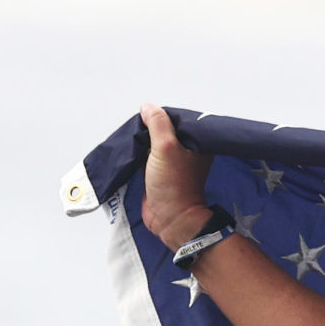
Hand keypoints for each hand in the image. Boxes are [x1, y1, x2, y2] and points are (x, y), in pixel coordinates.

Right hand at [138, 102, 216, 248]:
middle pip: (164, 130)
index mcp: (196, 143)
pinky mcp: (157, 172)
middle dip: (149, 127)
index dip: (163, 115)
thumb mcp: (166, 147)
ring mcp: (171, 162)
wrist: (169, 218)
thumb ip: (158, 124)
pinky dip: (137, 151)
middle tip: (137, 124)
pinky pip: (145, 155)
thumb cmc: (172, 184)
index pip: (178, 120)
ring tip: (131, 134)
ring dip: (141, 139)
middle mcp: (186, 151)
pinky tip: (128, 147)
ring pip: (153, 142)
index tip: (149, 115)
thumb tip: (148, 107)